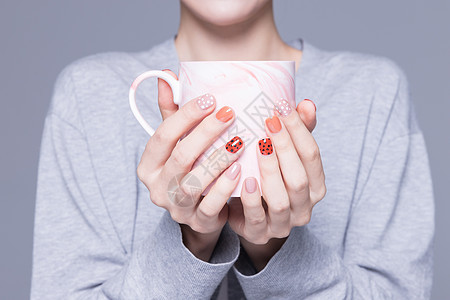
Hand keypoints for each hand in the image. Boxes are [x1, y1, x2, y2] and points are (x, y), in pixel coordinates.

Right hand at [137, 70, 244, 260]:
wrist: (200, 210)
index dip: (185, 116)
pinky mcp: (197, 221)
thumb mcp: (177, 141)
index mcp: (149, 165)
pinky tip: (241, 169)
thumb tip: (168, 74)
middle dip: (205, 133)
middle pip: (180, 157)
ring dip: (218, 159)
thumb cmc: (190, 168)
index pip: (162, 136)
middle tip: (230, 113)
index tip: (211, 99)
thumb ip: (172, 112)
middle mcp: (158, 187)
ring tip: (240, 140)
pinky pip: (211, 206)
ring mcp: (176, 207)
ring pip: (194, 183)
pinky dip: (225, 187)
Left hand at [228, 99, 324, 270]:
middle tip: (269, 121)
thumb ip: (297, 132)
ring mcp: (283, 224)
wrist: (247, 214)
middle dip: (285, 147)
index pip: (312, 155)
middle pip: (299, 178)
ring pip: (281, 200)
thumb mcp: (284, 155)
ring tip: (259, 146)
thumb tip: (307, 104)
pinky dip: (251, 199)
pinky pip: (256, 218)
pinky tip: (245, 178)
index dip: (299, 130)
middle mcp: (304, 207)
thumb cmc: (268, 177)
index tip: (282, 106)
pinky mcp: (259, 233)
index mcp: (315, 186)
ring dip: (270, 171)